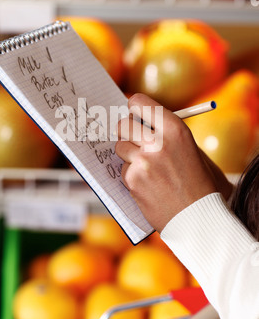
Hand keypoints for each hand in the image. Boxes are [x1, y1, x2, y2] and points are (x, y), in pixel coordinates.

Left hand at [115, 94, 227, 232]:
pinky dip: (132, 175)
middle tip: (134, 139)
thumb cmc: (197, 181)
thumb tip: (138, 119)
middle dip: (127, 131)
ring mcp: (143, 161)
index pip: (139, 103)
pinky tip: (149, 184)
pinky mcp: (133, 179)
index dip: (135, 108)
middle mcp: (157, 141)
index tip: (134, 113)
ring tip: (148, 167)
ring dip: (129, 155)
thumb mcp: (189, 148)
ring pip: (120, 147)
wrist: (198, 216)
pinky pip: (123, 169)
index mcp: (174, 129)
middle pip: (123, 124)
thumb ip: (164, 132)